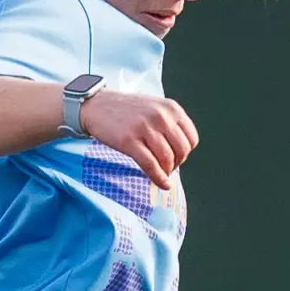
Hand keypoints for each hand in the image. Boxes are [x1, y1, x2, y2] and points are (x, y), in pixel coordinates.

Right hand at [77, 86, 197, 187]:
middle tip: (168, 167)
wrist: (97, 106)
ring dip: (166, 171)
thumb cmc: (126, 110)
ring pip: (167, 159)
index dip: (186, 153)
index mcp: (171, 108)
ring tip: (161, 173)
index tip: (177, 158)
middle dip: (177, 164)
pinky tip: (161, 184)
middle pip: (182, 151)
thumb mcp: (155, 107)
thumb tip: (180, 151)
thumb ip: (170, 123)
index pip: (191, 138)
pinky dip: (158, 178)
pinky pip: (151, 165)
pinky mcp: (129, 141)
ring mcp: (145, 128)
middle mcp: (161, 116)